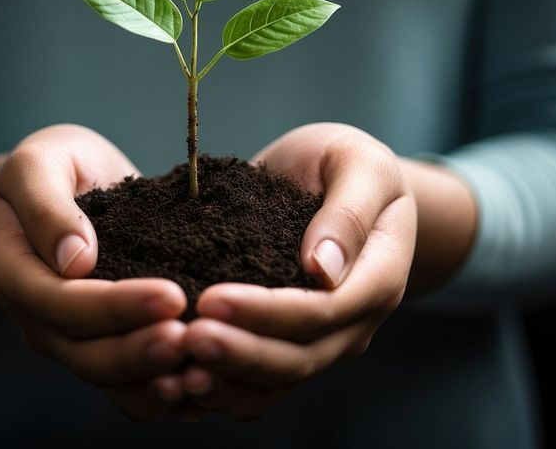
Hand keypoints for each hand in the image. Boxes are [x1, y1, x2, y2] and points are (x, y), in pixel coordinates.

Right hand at [0, 124, 189, 420]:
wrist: (65, 184)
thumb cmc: (52, 166)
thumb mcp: (38, 164)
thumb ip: (47, 206)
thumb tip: (74, 260)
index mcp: (14, 273)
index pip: (61, 303)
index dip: (114, 307)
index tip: (170, 295)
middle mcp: (38, 319)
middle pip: (86, 354)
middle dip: (140, 352)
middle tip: (192, 341)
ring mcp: (70, 339)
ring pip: (110, 381)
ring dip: (155, 382)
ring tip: (202, 374)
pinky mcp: (105, 345)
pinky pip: (130, 385)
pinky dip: (164, 393)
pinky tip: (204, 388)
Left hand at [179, 122, 416, 420]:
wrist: (339, 179)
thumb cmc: (349, 164)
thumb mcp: (358, 165)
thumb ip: (347, 214)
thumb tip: (322, 271)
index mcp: (378, 278)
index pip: (323, 311)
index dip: (267, 312)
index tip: (211, 299)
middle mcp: (353, 323)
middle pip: (298, 359)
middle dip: (239, 353)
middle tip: (185, 339)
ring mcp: (322, 343)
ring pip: (276, 384)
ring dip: (226, 385)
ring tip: (177, 375)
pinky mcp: (287, 346)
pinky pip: (257, 387)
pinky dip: (221, 391)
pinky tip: (179, 386)